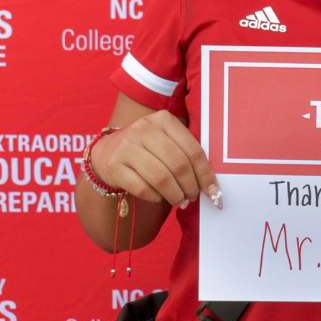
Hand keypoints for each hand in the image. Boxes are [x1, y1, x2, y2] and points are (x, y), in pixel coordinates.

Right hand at [90, 110, 221, 208]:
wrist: (107, 152)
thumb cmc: (147, 149)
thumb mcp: (166, 140)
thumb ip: (186, 155)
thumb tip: (211, 186)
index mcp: (164, 119)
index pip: (193, 150)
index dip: (206, 174)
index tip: (213, 191)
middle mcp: (144, 128)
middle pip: (178, 165)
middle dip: (191, 187)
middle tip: (193, 197)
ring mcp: (127, 146)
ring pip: (161, 178)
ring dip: (176, 195)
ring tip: (180, 202)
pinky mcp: (114, 165)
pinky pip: (142, 188)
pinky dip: (156, 198)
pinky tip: (160, 197)